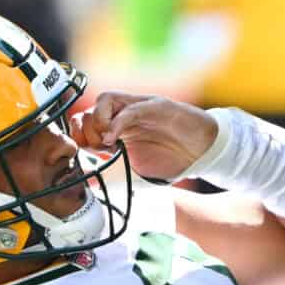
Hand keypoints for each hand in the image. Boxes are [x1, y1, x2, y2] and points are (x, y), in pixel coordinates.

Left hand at [76, 91, 217, 184]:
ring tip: (104, 142)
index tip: (86, 154)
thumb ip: (114, 173)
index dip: (80, 135)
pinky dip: (117, 122)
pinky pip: (132, 108)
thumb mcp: (136, 171)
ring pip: (106, 99)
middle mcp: (127, 114)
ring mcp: (142, 108)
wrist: (204, 151)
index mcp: (120, 128)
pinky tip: (114, 140)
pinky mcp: (158, 107)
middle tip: (96, 149)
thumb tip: (87, 185)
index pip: (86, 120)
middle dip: (86, 130)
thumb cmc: (173, 159)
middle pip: (92, 109)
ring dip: (98, 120)